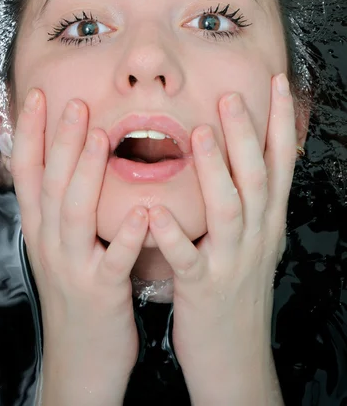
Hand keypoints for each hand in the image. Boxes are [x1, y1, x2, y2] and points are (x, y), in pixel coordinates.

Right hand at [10, 89, 148, 405]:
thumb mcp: (63, 245)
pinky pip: (112, 260)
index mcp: (42, 228)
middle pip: (50, 182)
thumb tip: (76, 160)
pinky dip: (125, 235)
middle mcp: (50, 242)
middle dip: (61, 139)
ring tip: (101, 136)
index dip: (30, 133)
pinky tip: (143, 212)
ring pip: (73, 213)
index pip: (27, 172)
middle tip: (75, 101)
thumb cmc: (80, 290)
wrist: (81, 356)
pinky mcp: (100, 292)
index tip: (37, 95)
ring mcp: (72, 267)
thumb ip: (68, 206)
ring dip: (85, 173)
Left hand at [148, 74, 295, 404]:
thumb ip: (246, 200)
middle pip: (257, 176)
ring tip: (202, 132)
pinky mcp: (204, 288)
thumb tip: (240, 154)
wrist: (234, 353)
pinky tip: (156, 213)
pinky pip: (189, 259)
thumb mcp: (250, 239)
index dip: (280, 121)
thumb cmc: (234, 287)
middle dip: (247, 133)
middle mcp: (256, 236)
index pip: (279, 162)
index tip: (277, 82)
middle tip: (231, 94)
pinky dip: (174, 235)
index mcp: (266, 220)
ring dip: (217, 170)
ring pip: (230, 209)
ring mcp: (232, 262)